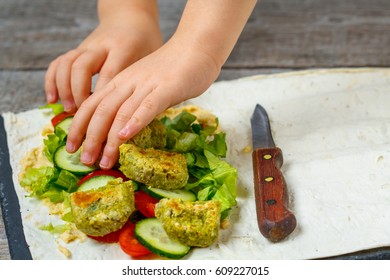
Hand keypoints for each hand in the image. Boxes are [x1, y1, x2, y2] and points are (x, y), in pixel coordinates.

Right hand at [44, 5, 161, 111]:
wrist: (130, 18)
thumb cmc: (146, 41)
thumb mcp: (153, 55)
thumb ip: (146, 77)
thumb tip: (141, 109)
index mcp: (123, 48)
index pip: (109, 72)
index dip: (102, 95)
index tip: (100, 116)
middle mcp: (101, 46)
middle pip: (82, 66)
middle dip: (78, 92)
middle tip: (80, 112)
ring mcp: (86, 47)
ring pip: (67, 63)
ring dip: (63, 88)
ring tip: (68, 109)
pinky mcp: (77, 51)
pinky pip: (58, 63)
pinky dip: (52, 81)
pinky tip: (53, 100)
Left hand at [65, 39, 220, 168]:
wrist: (197, 46)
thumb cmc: (174, 69)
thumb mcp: (146, 84)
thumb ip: (134, 101)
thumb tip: (124, 125)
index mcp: (120, 81)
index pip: (92, 105)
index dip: (78, 126)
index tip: (71, 146)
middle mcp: (128, 83)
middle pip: (100, 111)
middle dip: (89, 138)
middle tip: (84, 160)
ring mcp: (146, 85)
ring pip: (120, 113)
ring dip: (109, 140)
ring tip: (104, 161)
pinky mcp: (166, 88)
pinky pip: (147, 107)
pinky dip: (134, 123)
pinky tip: (125, 138)